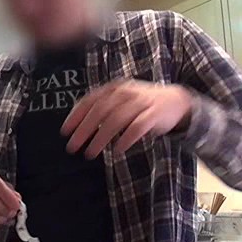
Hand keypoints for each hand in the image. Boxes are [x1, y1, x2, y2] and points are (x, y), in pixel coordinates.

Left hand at [61, 80, 192, 158]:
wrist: (176, 101)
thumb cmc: (141, 104)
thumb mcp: (121, 100)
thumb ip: (102, 108)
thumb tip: (77, 126)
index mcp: (114, 88)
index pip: (90, 100)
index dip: (75, 116)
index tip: (64, 132)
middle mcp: (125, 93)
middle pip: (99, 111)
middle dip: (83, 130)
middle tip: (72, 147)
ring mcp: (140, 102)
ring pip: (116, 120)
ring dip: (100, 138)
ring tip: (90, 153)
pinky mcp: (154, 114)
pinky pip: (137, 127)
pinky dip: (126, 138)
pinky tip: (117, 150)